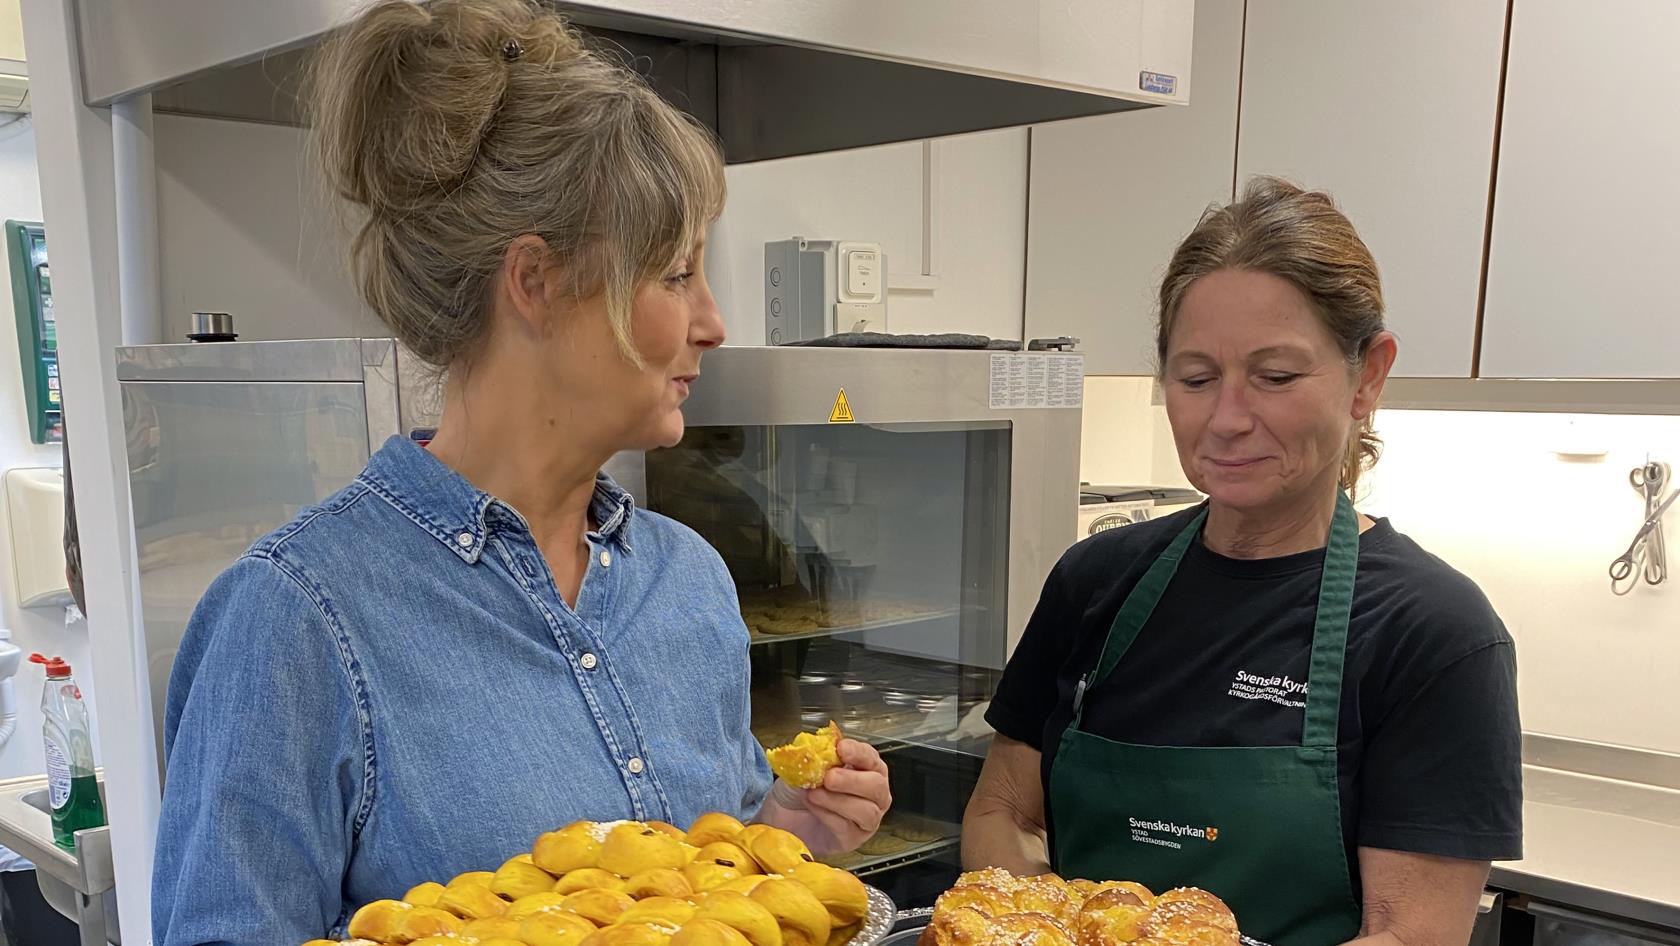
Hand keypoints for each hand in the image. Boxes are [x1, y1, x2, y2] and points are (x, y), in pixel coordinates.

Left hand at [758, 739, 891, 854]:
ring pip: (866, 811)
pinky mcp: (853, 839)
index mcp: (865, 769)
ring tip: (814, 794)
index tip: (841, 749)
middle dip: (853, 780)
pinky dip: (828, 815)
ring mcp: (866, 819)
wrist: (784, 816)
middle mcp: (873, 794)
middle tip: (829, 778)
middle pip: (877, 786)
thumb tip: (816, 750)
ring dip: (838, 801)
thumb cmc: (802, 788)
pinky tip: (813, 806)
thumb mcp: (805, 767)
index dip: (859, 753)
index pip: (871, 757)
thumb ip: (815, 758)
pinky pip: (847, 828)